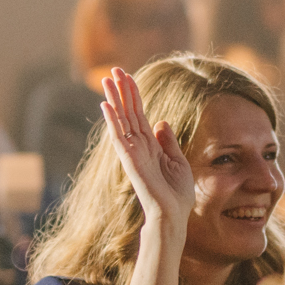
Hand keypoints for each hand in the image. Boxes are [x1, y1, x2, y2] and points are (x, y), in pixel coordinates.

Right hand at [99, 68, 191, 242]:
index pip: (139, 114)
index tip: (127, 76)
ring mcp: (132, 152)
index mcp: (150, 145)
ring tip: (106, 80)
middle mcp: (138, 146)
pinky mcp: (130, 160)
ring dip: (113, 99)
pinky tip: (106, 105)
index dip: (133, 95)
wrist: (174, 214)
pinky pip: (119, 137)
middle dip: (121, 91)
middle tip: (113, 70)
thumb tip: (162, 121)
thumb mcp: (178, 161)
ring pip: (121, 120)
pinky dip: (112, 121)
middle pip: (127, 112)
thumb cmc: (177, 193)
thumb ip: (169, 141)